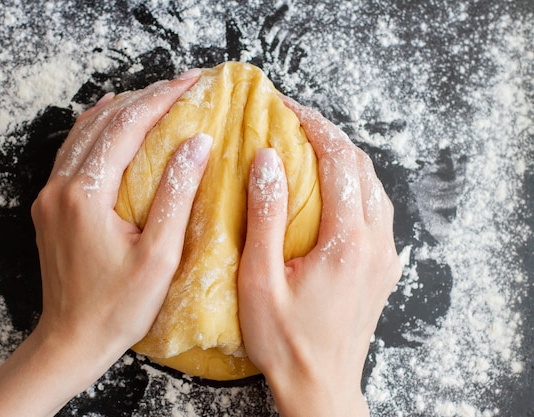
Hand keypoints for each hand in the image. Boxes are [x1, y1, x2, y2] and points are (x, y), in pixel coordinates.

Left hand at [0, 68, 209, 416]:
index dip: (162, 100)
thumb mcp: (158, 255)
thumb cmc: (119, 306)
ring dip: (119, 110)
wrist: (71, 339)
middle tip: (180, 84)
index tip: (192, 82)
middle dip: (144, 98)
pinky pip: (72, 152)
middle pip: (104, 123)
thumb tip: (195, 143)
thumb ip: (175, 195)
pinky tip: (107, 119)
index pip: (127, 129)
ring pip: (84, 133)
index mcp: (87, 195)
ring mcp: (50, 196)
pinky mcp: (49, 207)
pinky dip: (94, 129)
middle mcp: (61, 187)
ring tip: (152, 95)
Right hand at [238, 96, 401, 416]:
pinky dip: (356, 186)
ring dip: (346, 159)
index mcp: (346, 242)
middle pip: (362, 167)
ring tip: (313, 146)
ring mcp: (385, 256)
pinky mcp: (384, 268)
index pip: (338, 162)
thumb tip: (267, 161)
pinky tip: (334, 188)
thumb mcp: (259, 279)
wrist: (320, 385)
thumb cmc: (284, 340)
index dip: (313, 127)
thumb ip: (266, 216)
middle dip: (330, 135)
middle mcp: (375, 243)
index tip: (288, 109)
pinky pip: (377, 211)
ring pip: (374, 187)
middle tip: (297, 120)